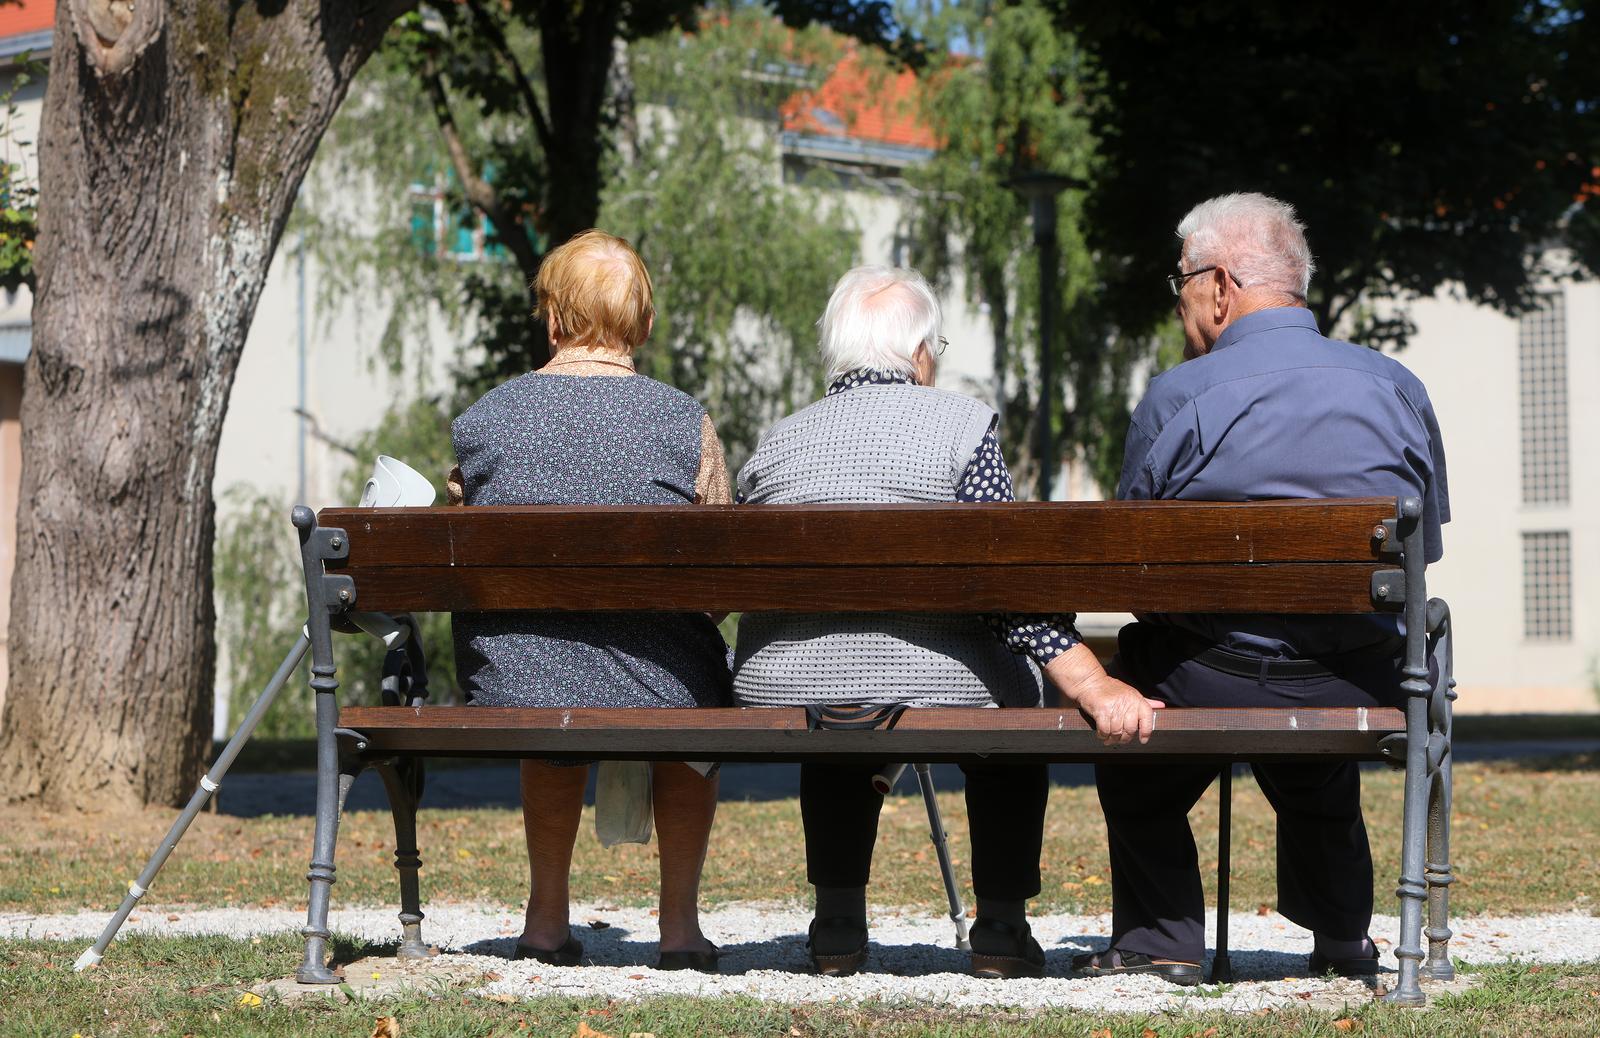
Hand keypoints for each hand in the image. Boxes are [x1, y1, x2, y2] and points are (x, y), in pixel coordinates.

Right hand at [1043, 644, 1165, 745]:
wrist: (1090, 682)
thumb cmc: (1111, 688)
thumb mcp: (1131, 692)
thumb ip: (1145, 701)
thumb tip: (1161, 706)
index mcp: (1136, 699)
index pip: (1147, 717)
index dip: (1146, 731)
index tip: (1143, 740)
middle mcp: (1127, 703)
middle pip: (1130, 729)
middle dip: (1125, 738)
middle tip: (1120, 740)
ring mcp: (1114, 707)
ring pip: (1117, 731)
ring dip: (1112, 739)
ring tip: (1109, 739)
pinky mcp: (1101, 711)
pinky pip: (1105, 730)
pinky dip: (1103, 735)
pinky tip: (1102, 735)